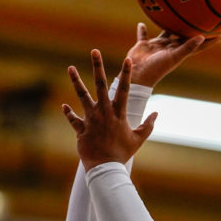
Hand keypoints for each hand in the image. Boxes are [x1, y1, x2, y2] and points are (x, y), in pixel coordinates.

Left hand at [63, 49, 157, 170]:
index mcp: (119, 114)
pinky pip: (73, 119)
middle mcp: (104, 113)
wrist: (106, 168)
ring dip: (76, 81)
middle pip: (101, 85)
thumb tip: (157, 113)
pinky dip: (68, 113)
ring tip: (70, 67)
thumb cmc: (122, 154)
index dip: (127, 74)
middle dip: (98, 67)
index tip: (127, 59)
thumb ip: (147, 125)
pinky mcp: (81, 129)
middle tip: (94, 51)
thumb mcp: (138, 139)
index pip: (125, 90)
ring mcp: (91, 120)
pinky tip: (64, 106)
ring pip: (82, 96)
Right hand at [126, 22, 220, 86]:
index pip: (199, 44)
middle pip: (183, 36)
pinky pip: (143, 35)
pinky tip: (142, 21)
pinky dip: (142, 29)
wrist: (138, 76)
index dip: (210, 40)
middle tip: (201, 17)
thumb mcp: (174, 57)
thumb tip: (202, 37)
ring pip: (165, 33)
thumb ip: (187, 48)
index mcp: (179, 51)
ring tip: (175, 14)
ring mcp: (157, 46)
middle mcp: (170, 48)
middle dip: (192, 28)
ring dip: (169, 25)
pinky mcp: (144, 45)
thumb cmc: (157, 69)